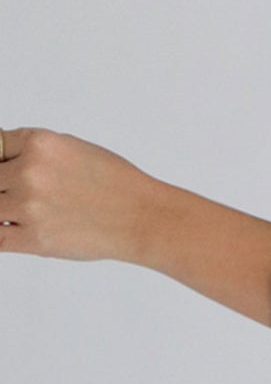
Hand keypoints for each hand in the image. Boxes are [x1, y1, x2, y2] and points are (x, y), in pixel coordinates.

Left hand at [0, 127, 157, 263]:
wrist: (143, 218)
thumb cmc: (117, 184)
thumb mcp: (76, 149)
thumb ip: (38, 152)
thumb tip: (7, 161)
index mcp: (40, 144)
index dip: (5, 161)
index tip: (11, 171)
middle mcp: (29, 172)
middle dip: (7, 188)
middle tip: (30, 195)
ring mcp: (29, 206)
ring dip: (7, 210)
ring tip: (32, 212)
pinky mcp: (33, 239)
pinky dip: (3, 235)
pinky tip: (16, 231)